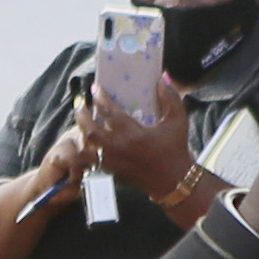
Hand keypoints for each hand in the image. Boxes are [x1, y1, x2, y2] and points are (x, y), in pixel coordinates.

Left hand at [76, 65, 197, 207]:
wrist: (174, 181)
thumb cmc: (175, 149)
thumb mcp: (178, 120)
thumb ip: (170, 96)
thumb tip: (162, 76)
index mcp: (134, 135)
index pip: (110, 113)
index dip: (100, 98)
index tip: (95, 88)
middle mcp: (120, 149)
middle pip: (90, 131)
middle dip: (82, 115)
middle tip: (80, 104)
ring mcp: (113, 163)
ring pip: (87, 147)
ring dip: (80, 133)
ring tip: (79, 121)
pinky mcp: (111, 173)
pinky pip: (90, 161)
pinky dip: (84, 150)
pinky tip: (84, 140)